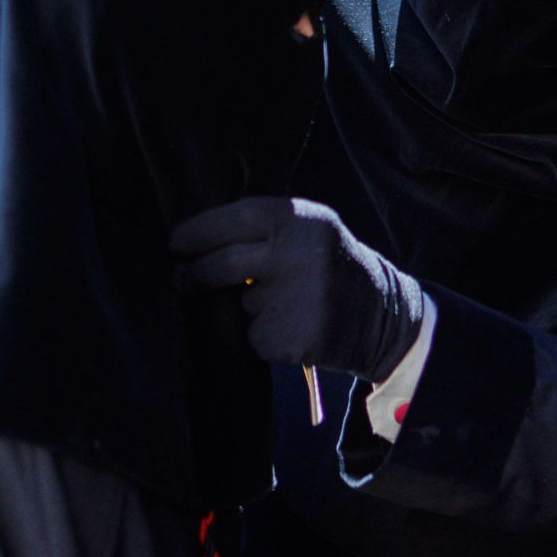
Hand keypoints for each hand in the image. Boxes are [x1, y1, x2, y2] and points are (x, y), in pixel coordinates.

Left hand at [171, 197, 424, 382]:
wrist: (381, 315)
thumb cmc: (330, 264)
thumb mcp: (310, 228)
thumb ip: (265, 225)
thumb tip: (195, 234)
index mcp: (300, 219)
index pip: (233, 219)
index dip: (197, 232)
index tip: (174, 242)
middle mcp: (297, 254)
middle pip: (222, 265)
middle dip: (194, 274)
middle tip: (183, 278)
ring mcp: (296, 298)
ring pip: (240, 304)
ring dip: (245, 307)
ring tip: (283, 302)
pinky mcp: (292, 338)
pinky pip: (254, 335)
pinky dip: (262, 335)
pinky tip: (290, 326)